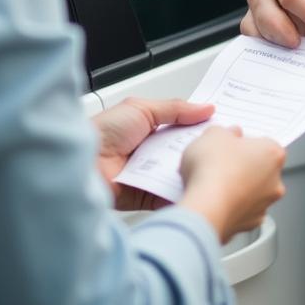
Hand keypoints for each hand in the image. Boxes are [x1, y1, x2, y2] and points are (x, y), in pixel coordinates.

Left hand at [93, 97, 213, 209]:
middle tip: (222, 147)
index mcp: (150, 128)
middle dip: (200, 150)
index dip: (200, 127)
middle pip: (184, 151)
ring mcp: (149, 174)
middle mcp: (150, 151)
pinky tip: (192, 187)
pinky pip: (167, 195)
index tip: (222, 126)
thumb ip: (175, 109)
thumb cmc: (102, 132)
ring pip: (178, 172)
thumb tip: (205, 108)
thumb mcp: (142, 109)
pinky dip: (178, 192)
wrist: (81, 164)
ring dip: (191, 170)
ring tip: (210, 167)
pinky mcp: (145, 196)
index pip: (182, 128)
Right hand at [179, 126, 286, 243]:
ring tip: (212, 184)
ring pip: (251, 193)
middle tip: (220, 164)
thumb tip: (229, 135)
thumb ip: (226, 131)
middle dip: (242, 167)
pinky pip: (240, 212)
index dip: (244, 143)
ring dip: (237, 189)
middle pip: (260, 169)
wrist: (204, 208)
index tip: (230, 144)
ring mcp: (263, 206)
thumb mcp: (213, 134)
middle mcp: (275, 182)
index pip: (263, 143)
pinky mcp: (248, 225)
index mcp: (273, 154)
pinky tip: (213, 201)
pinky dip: (229, 208)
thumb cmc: (213, 169)